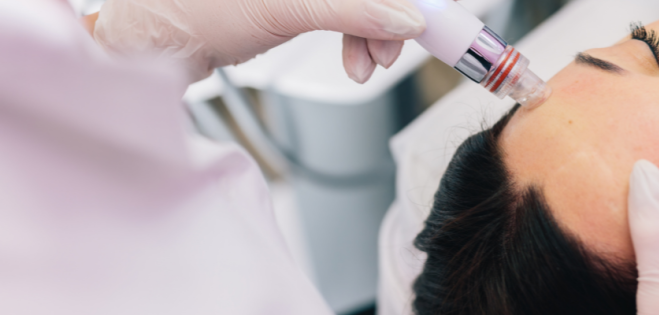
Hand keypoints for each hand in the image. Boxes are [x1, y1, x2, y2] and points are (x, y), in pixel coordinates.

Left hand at [92, 0, 425, 82]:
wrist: (157, 44)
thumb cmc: (195, 12)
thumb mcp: (284, 8)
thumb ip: (353, 9)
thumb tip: (407, 17)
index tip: (429, 15)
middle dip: (392, 14)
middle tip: (392, 49)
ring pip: (368, 0)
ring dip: (378, 31)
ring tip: (367, 64)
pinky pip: (352, 11)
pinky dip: (361, 36)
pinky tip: (357, 60)